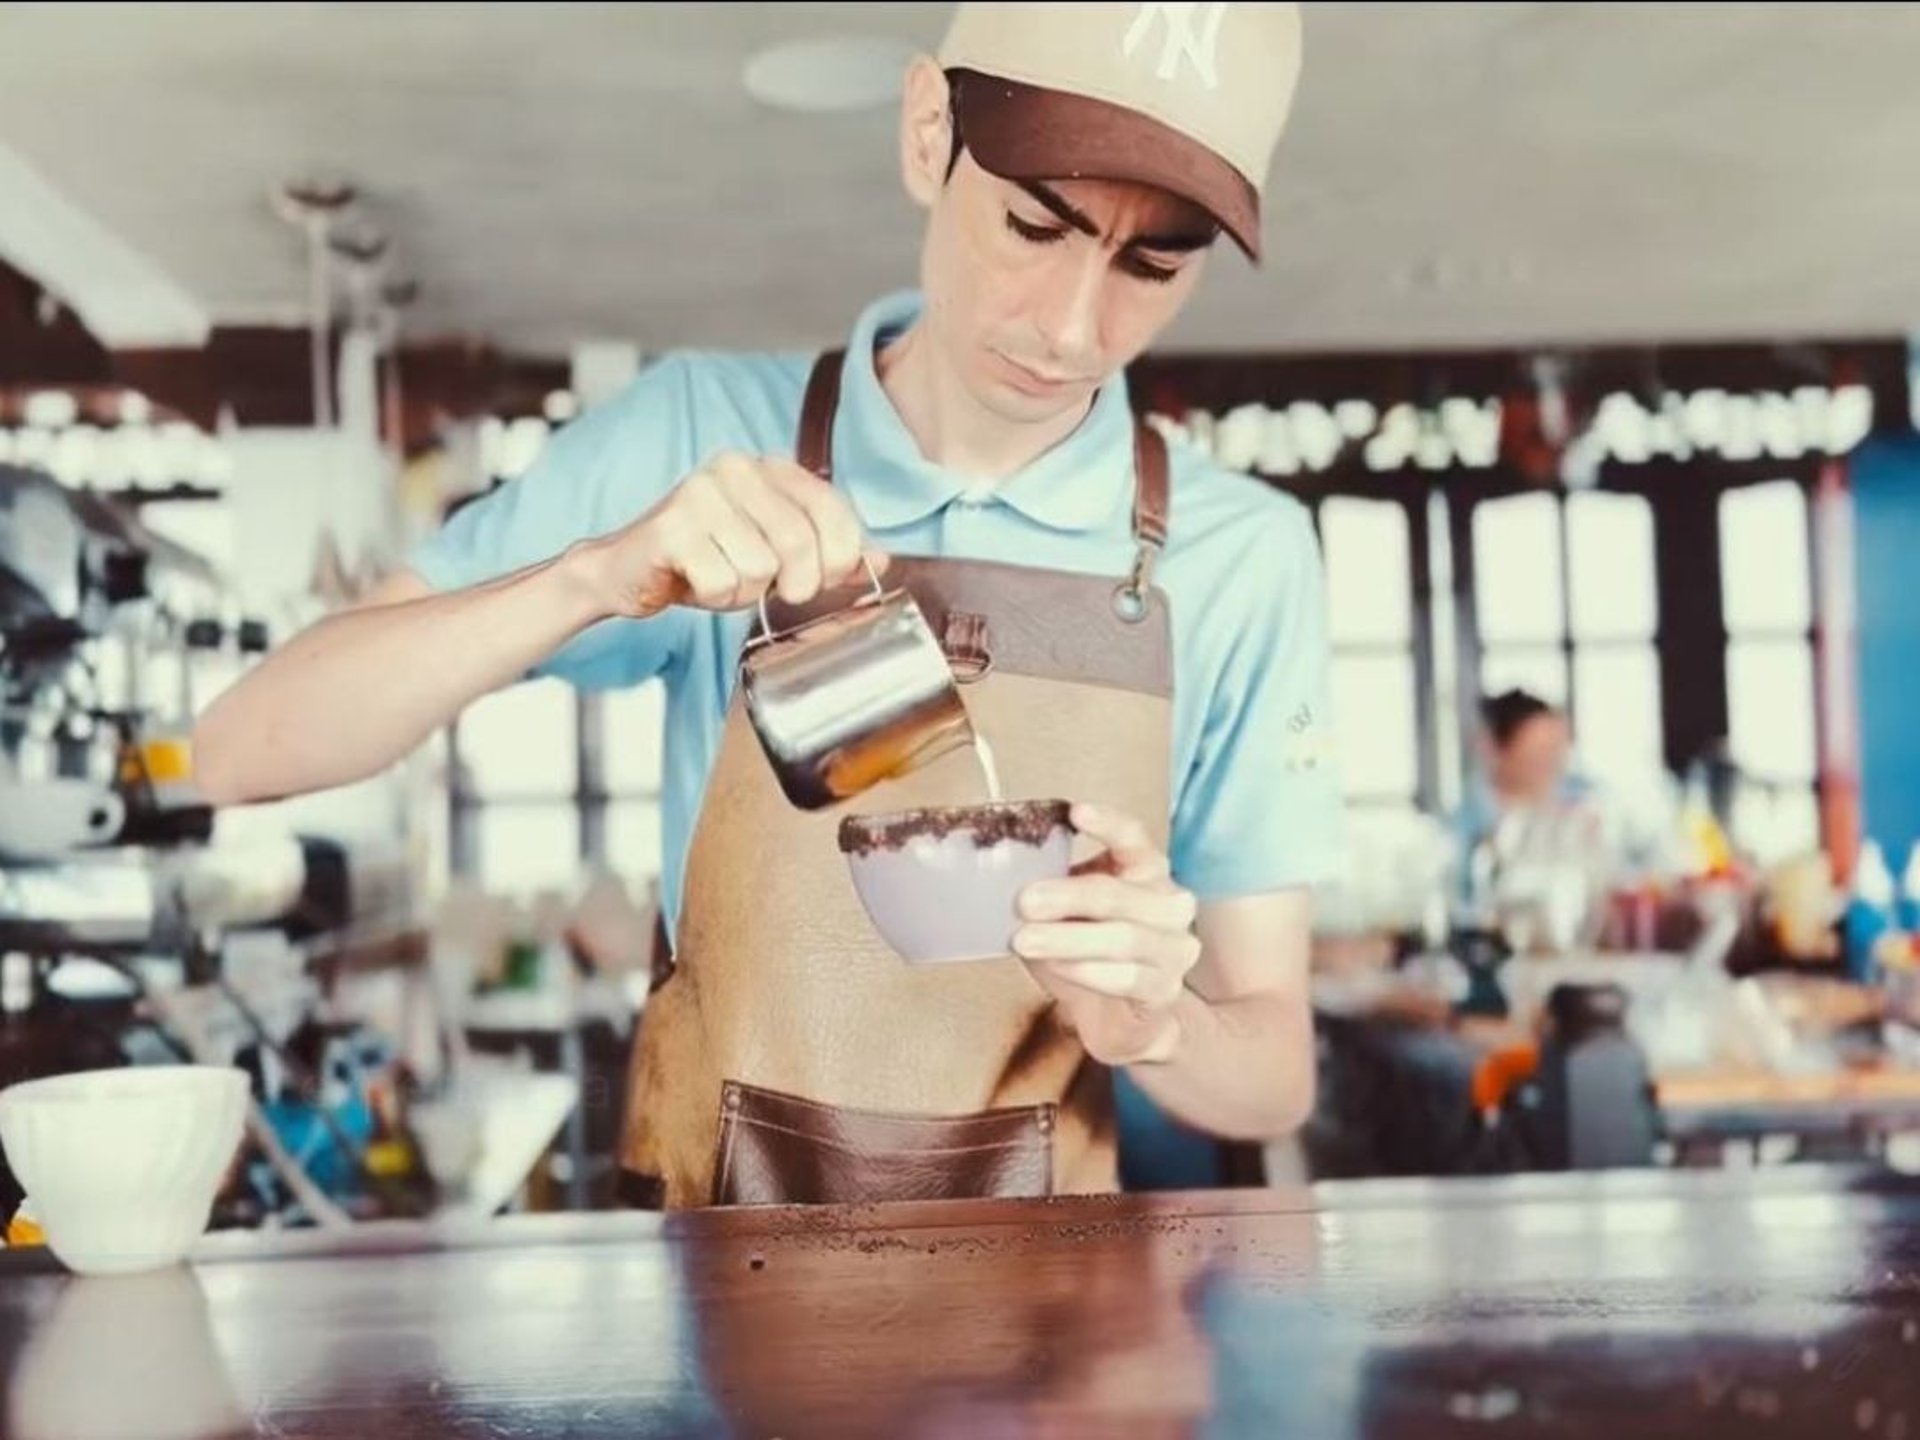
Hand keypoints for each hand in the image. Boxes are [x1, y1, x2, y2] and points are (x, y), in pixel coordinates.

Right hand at [573, 451, 879, 619]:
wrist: (628, 571)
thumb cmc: (706, 560)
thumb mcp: (776, 555)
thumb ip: (828, 555)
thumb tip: (881, 561)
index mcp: (767, 468)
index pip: (832, 508)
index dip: (841, 554)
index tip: (827, 578)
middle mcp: (735, 469)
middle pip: (799, 541)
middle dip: (796, 583)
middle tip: (774, 592)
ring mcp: (700, 494)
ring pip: (761, 568)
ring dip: (745, 592)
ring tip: (721, 577)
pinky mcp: (672, 527)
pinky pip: (723, 582)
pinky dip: (715, 597)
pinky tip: (696, 581)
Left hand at [1011, 803, 1199, 1065]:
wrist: (1121, 1017)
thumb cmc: (1088, 950)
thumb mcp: (1068, 912)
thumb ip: (1048, 892)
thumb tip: (998, 881)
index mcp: (1146, 870)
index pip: (1133, 837)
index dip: (1107, 823)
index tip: (1075, 812)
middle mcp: (1170, 903)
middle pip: (1118, 893)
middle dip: (1067, 896)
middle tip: (1023, 901)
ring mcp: (1173, 948)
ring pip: (1122, 937)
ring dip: (1067, 939)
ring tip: (1025, 940)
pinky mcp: (1164, 989)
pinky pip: (1125, 977)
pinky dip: (1085, 971)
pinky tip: (1056, 968)